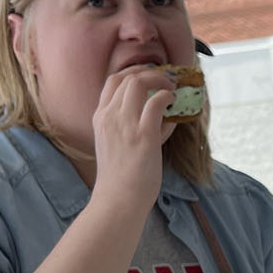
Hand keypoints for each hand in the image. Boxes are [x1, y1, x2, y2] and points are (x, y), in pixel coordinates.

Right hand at [89, 64, 176, 212]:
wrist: (118, 200)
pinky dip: (167, 96)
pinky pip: (156, 102)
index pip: (112, 82)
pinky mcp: (143, 134)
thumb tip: (161, 119)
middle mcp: (109, 116)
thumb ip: (130, 129)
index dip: (133, 73)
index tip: (148, 76)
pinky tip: (173, 102)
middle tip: (164, 80)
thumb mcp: (114, 146)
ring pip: (139, 83)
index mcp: (100, 118)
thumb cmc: (119, 179)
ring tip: (170, 88)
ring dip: (159, 80)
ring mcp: (124, 124)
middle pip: (126, 77)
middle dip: (149, 72)